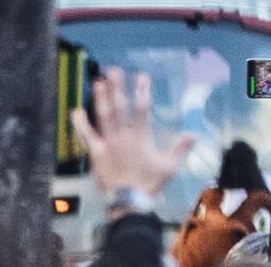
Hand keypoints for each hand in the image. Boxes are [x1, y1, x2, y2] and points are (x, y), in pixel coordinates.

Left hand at [79, 69, 191, 198]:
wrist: (128, 200)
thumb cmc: (149, 182)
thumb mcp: (170, 166)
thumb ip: (180, 148)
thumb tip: (194, 134)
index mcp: (141, 136)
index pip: (142, 108)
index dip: (142, 90)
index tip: (142, 75)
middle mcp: (123, 136)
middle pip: (120, 107)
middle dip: (118, 88)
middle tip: (114, 71)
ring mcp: (108, 143)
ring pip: (103, 117)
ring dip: (101, 99)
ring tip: (98, 82)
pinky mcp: (96, 153)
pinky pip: (87, 136)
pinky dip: (80, 124)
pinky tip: (76, 111)